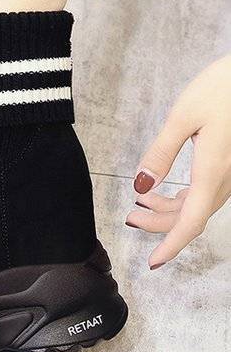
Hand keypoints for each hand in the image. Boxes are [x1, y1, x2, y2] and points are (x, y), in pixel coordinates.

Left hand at [126, 55, 230, 268]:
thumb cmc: (223, 88)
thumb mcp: (183, 117)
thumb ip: (161, 152)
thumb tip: (142, 185)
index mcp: (215, 170)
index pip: (192, 221)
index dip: (171, 244)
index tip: (153, 263)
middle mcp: (229, 177)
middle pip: (194, 215)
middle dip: (160, 224)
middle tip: (130, 218)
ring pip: (200, 204)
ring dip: (170, 210)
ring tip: (139, 204)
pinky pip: (209, 191)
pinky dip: (184, 197)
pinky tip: (163, 191)